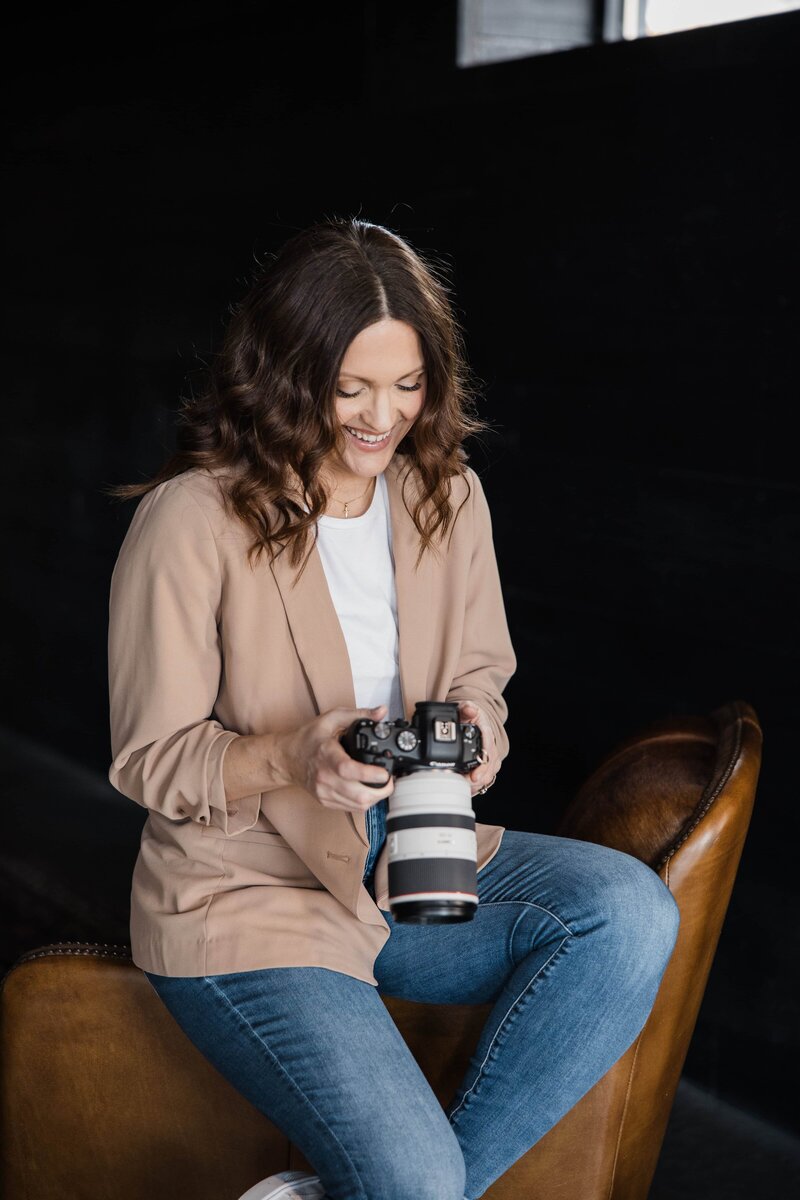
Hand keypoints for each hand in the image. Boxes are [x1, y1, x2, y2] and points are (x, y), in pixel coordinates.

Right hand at [279, 704, 393, 812]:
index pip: (348, 770)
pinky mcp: (325, 801)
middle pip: (358, 795)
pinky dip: (364, 802)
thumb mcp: (331, 718)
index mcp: (327, 755)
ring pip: (358, 805)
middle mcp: (325, 777)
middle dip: (382, 790)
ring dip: (376, 798)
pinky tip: (368, 790)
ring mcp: (324, 792)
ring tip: (381, 785)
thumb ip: (359, 714)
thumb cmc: (308, 738)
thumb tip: (381, 712)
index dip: (370, 774)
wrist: (286, 758)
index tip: (385, 772)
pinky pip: (351, 808)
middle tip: (389, 779)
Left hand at [457, 700, 499, 796]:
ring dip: (478, 784)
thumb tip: (469, 709)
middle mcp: (491, 747)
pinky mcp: (487, 764)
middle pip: (490, 767)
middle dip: (479, 779)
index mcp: (487, 733)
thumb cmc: (470, 715)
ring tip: (465, 789)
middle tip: (465, 786)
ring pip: (489, 774)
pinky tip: (468, 790)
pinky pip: (486, 777)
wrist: (475, 719)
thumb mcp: (467, 708)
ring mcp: (491, 757)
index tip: (474, 776)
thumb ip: (467, 708)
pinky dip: (478, 785)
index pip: (488, 751)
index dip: (482, 765)